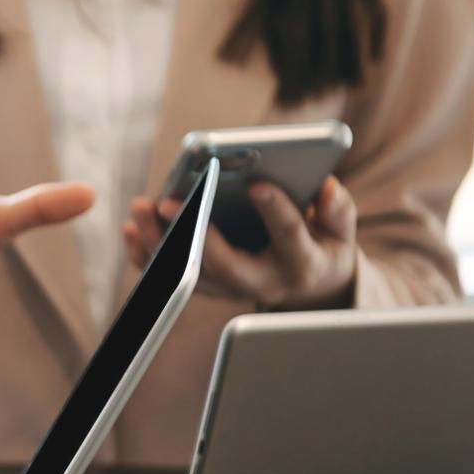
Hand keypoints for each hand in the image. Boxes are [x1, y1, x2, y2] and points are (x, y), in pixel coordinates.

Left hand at [123, 176, 358, 309]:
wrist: (308, 286)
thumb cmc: (322, 247)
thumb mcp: (340, 232)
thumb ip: (337, 210)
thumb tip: (327, 187)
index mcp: (299, 262)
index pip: (288, 234)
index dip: (274, 210)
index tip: (258, 183)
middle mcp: (262, 282)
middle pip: (224, 264)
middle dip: (195, 233)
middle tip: (169, 201)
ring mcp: (231, 289)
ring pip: (190, 274)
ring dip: (160, 244)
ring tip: (141, 207)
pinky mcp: (209, 288)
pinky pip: (172, 278)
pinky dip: (147, 257)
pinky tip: (132, 229)